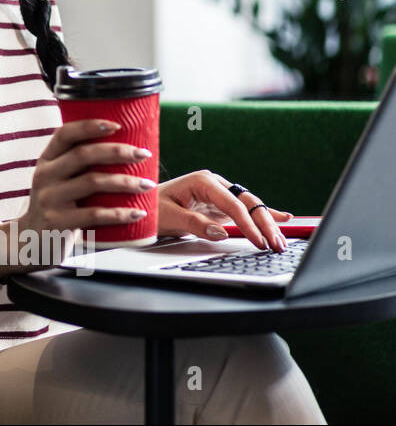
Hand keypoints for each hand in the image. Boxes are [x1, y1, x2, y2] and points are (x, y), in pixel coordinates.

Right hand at [12, 118, 157, 269]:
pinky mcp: (57, 222)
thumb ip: (79, 167)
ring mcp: (49, 199)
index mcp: (46, 160)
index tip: (118, 125)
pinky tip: (137, 212)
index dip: (90, 126)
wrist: (32, 242)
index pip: (65, 134)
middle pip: (83, 155)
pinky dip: (119, 213)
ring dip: (125, 181)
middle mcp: (45, 176)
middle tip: (143, 154)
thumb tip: (127, 151)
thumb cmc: (57, 207)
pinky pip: (94, 214)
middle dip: (117, 151)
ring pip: (92, 182)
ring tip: (147, 184)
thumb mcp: (57, 181)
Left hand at [156, 170, 291, 251]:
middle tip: (276, 243)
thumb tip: (220, 232)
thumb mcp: (169, 217)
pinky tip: (283, 217)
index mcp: (203, 182)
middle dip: (264, 223)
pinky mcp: (220, 205)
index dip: (248, 224)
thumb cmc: (151, 207)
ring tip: (280, 240)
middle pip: (248, 202)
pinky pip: (244, 209)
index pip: (233, 204)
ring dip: (266, 223)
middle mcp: (214, 184)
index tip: (258, 241)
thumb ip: (195, 224)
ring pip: (250, 206)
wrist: (141, 204)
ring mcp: (219, 194)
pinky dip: (262, 214)